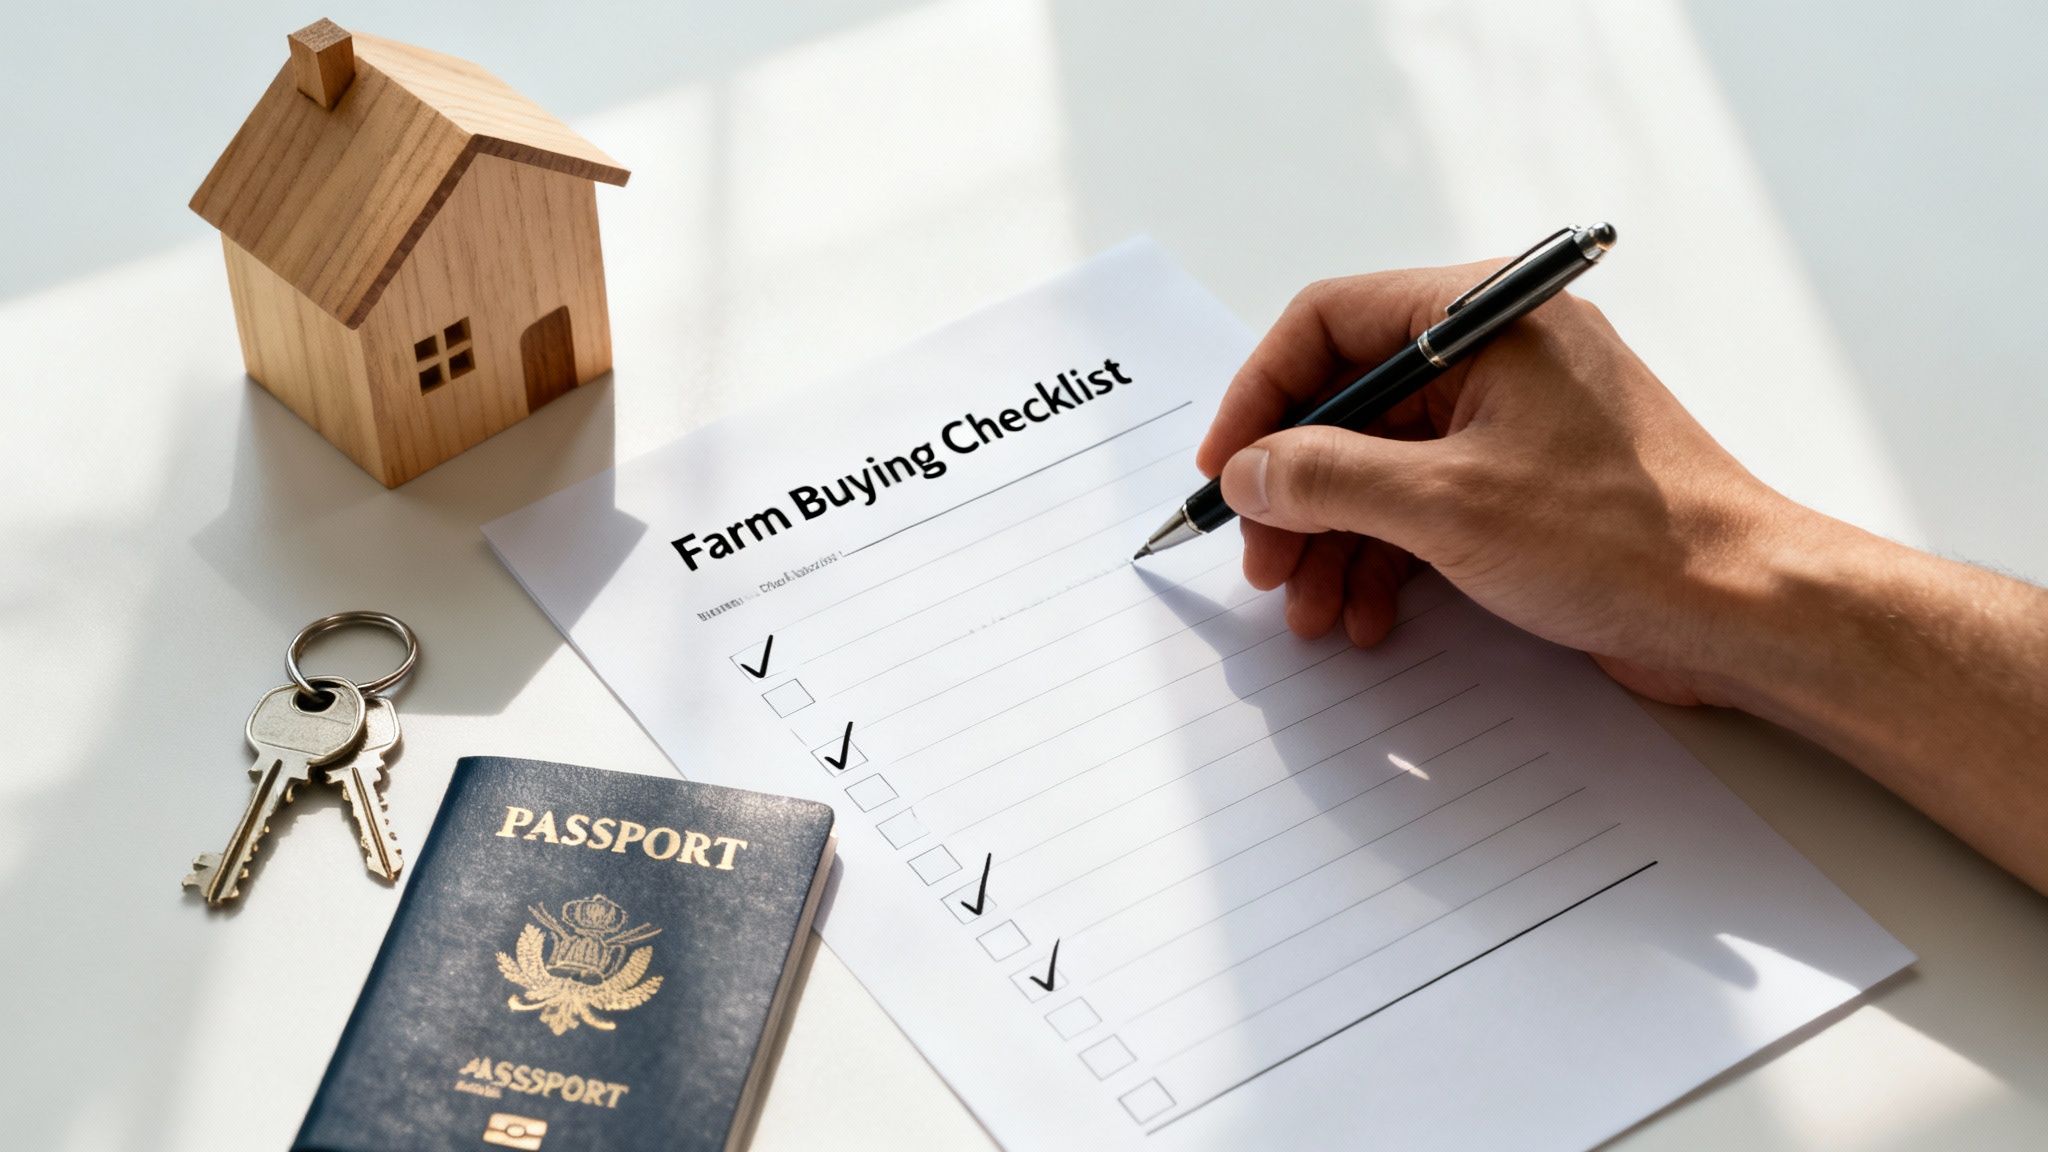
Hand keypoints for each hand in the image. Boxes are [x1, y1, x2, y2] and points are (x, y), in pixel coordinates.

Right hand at [1197, 264, 1803, 705]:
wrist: (1744, 609)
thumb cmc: (1625, 539)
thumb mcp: (1448, 506)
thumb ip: (1327, 479)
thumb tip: (1249, 470)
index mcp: (1486, 317)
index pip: (1328, 323)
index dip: (1259, 396)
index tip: (1223, 470)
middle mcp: (1498, 353)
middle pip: (1348, 404)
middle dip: (1295, 490)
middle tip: (1261, 561)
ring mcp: (1513, 420)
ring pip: (1380, 464)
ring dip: (1333, 539)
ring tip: (1309, 609)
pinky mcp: (1526, 484)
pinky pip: (1424, 503)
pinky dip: (1385, 557)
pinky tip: (1366, 615)